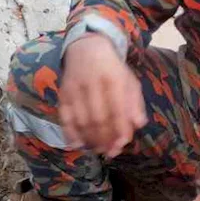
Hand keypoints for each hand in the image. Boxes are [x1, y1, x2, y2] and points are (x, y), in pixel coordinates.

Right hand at [59, 33, 146, 157]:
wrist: (86, 48)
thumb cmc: (112, 69)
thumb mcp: (129, 81)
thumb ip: (135, 103)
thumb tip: (137, 125)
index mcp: (114, 79)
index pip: (117, 110)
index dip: (119, 130)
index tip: (121, 145)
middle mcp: (93, 83)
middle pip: (98, 118)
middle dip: (104, 139)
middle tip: (109, 152)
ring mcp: (75, 88)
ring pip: (81, 119)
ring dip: (89, 138)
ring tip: (97, 149)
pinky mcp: (63, 93)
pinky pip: (64, 115)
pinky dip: (69, 132)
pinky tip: (76, 143)